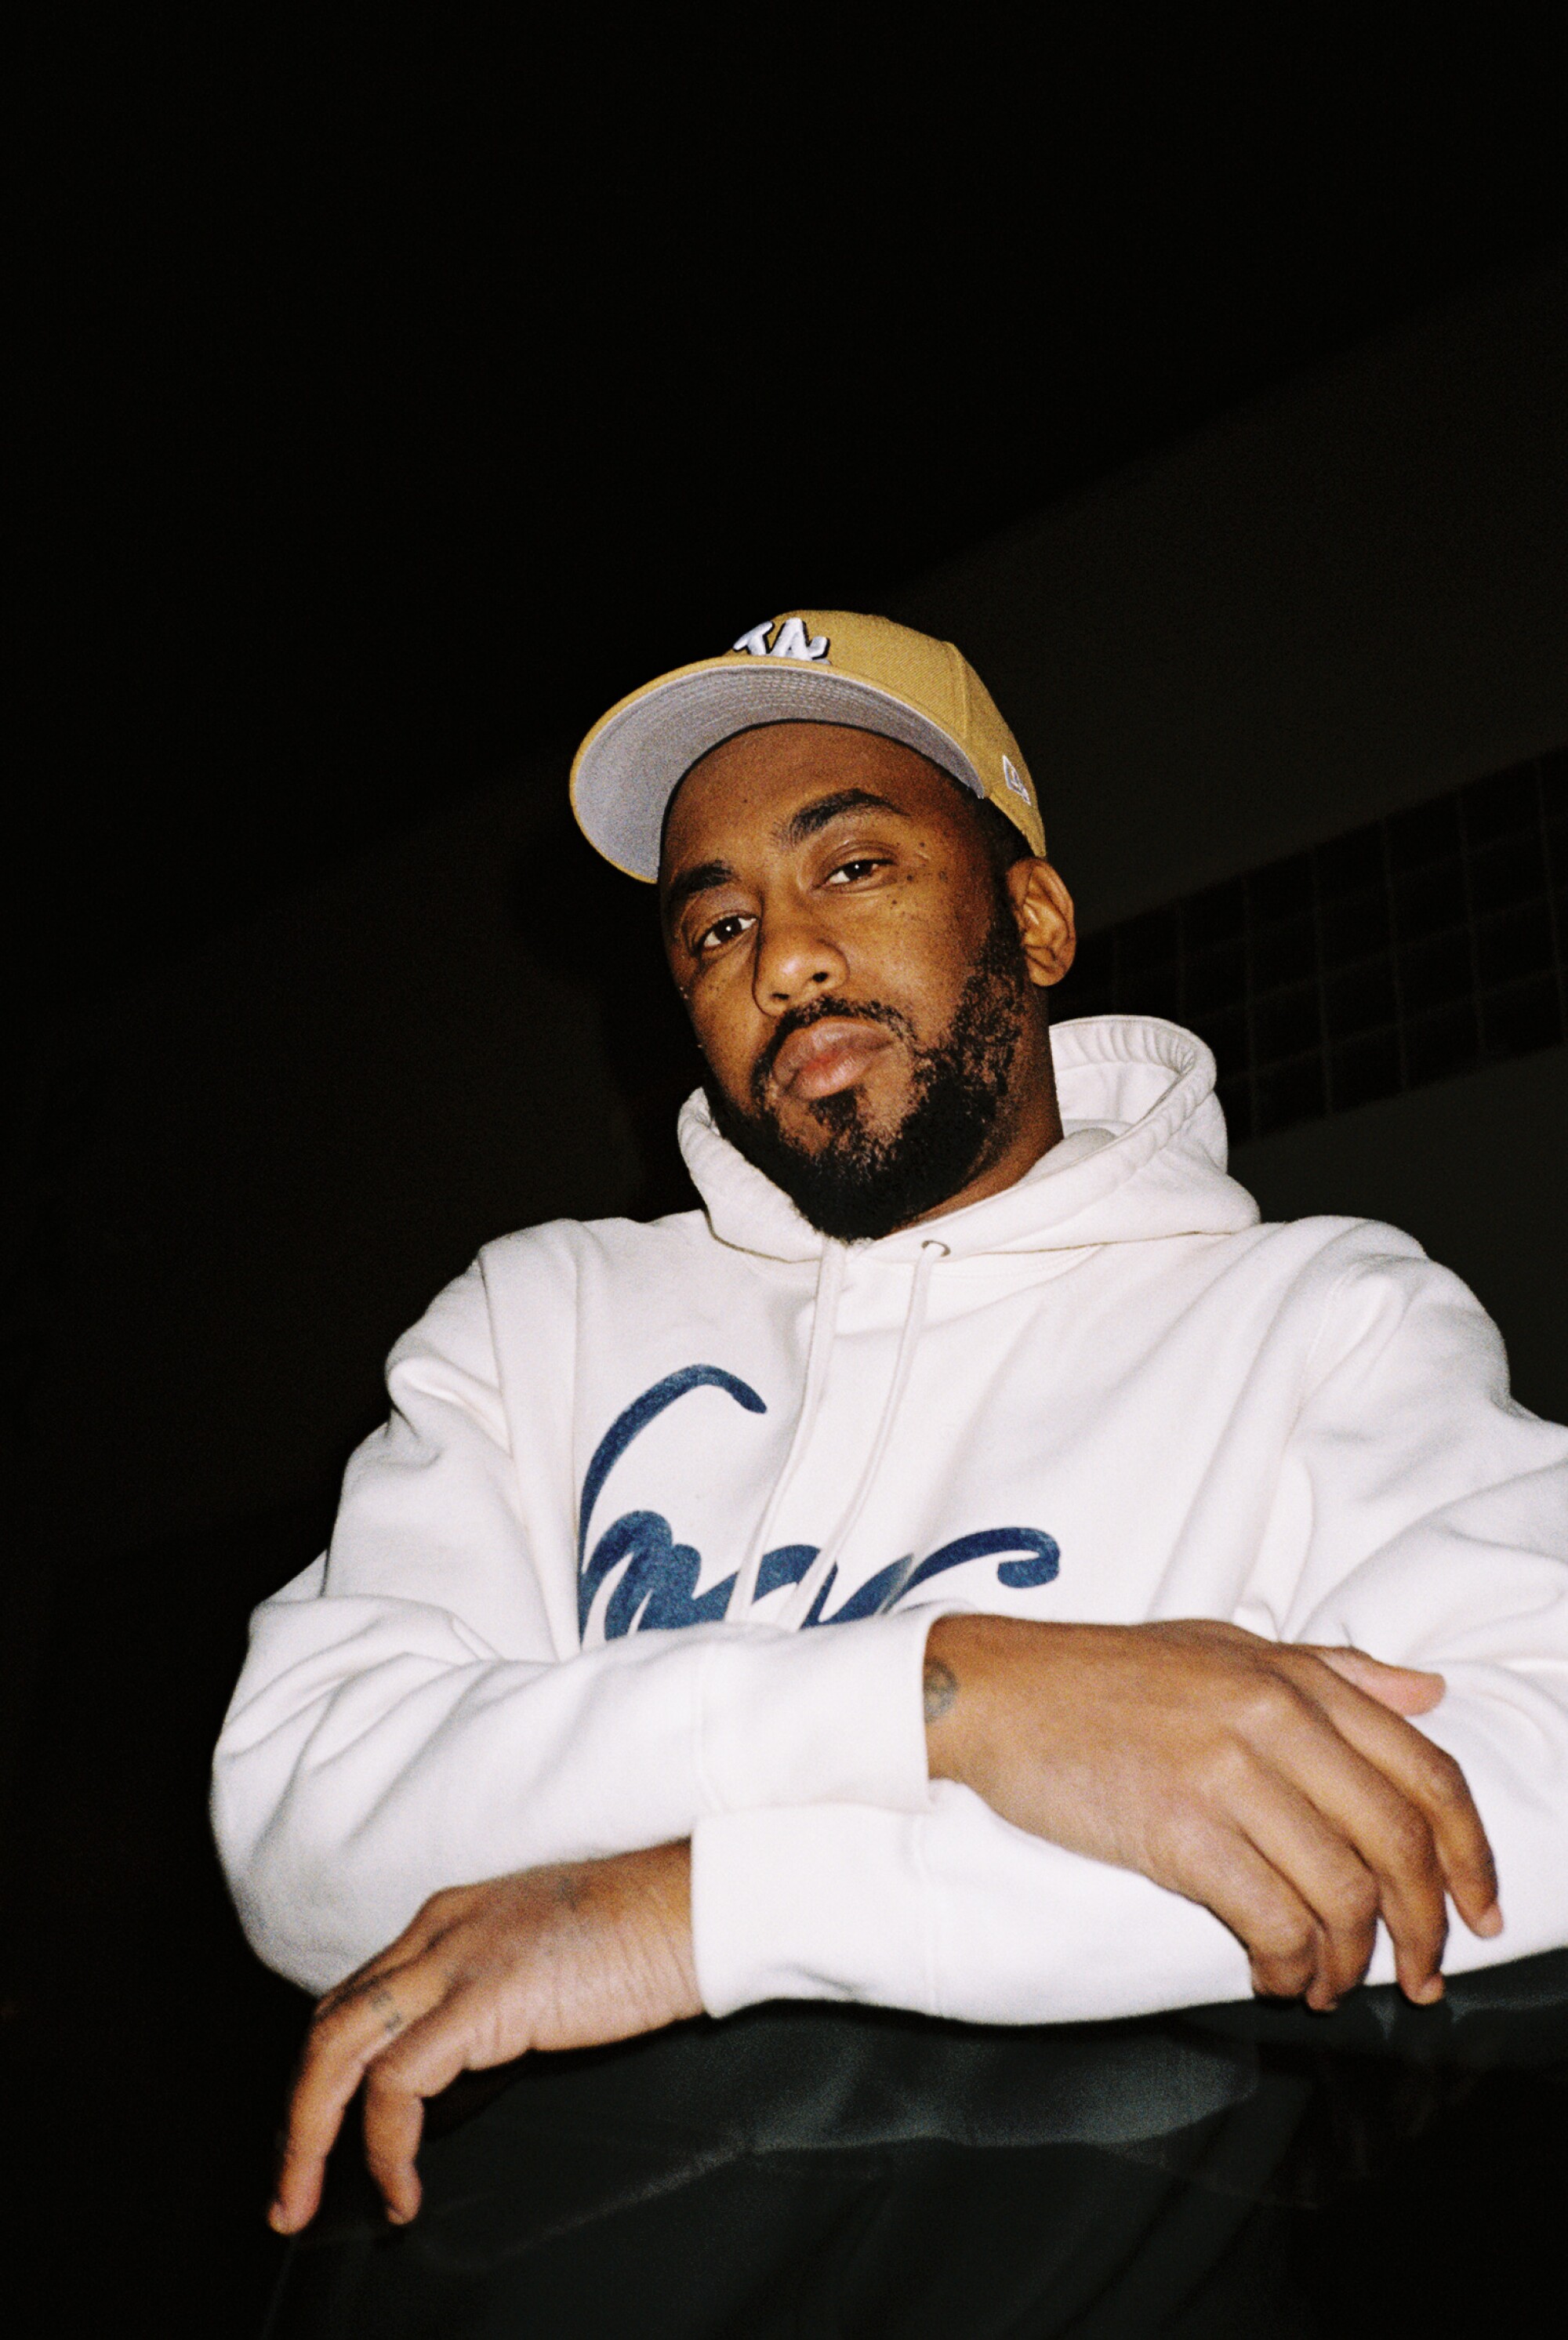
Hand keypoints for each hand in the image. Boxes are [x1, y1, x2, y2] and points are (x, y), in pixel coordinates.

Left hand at [269, 1840, 699, 2232]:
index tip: (313, 2143)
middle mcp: (438, 1931)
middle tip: (288, 2191)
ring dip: (307, 2138)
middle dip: (293, 2117)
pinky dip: (384, 2147)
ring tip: (307, 2201)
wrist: (697, 1908)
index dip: (320, 2078)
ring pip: (336, 2050)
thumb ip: (489, 1998)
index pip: (353, 1999)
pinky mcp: (485, 1999)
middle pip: (326, 2025)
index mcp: (449, 1917)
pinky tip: (402, 2189)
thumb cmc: (643, 1937)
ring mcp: (458, 1960)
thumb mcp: (540, 1959)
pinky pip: (396, 2085)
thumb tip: (462, 2072)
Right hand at [924, 1615, 1500, 2011]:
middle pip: (1399, 1844)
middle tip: (1419, 1978)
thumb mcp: (1227, 1648)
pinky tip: (1269, 1975)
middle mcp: (1275, 1718)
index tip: (1480, 1912)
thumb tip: (1429, 1695)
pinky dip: (1285, 1965)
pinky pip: (1269, 1919)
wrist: (999, 1691)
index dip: (1470, 1854)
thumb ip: (1333, 1671)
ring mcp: (1226, 1772)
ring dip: (1348, 1963)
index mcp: (1297, 1678)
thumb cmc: (1108, 1676)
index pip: (1427, 1773)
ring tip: (1324, 1983)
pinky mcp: (1177, 1828)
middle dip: (1424, 1929)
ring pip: (1341, 1894)